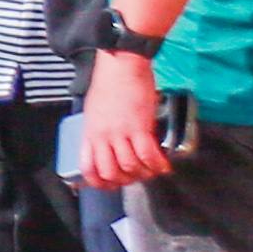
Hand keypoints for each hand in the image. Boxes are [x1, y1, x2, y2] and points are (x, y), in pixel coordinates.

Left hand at [78, 47, 177, 189]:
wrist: (121, 66)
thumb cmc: (108, 85)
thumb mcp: (94, 112)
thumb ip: (99, 130)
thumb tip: (107, 144)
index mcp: (90, 134)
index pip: (88, 167)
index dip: (99, 182)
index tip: (110, 185)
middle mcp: (103, 137)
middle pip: (110, 172)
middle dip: (124, 181)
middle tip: (135, 178)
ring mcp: (120, 133)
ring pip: (130, 166)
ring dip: (143, 174)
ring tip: (152, 172)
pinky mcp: (139, 126)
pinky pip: (148, 154)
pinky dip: (157, 164)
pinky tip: (163, 167)